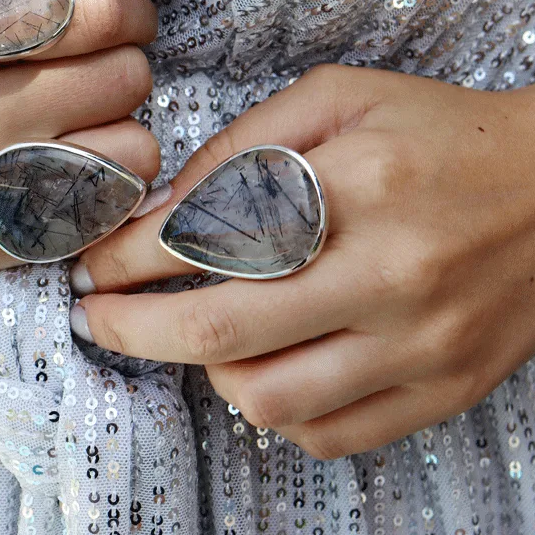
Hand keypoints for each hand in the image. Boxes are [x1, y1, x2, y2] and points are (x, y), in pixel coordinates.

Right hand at [0, 0, 158, 287]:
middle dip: (125, 63)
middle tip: (96, 68)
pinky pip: (104, 212)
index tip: (124, 17)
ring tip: (89, 123)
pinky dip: (108, 184)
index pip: (96, 12)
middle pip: (126, 78)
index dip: (132, 9)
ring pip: (133, 150)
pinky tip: (78, 167)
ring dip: (124, 128)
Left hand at [70, 65, 534, 458]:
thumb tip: (160, 209)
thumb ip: (242, 146)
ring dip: (205, 370)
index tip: (92, 263)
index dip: (127, 258)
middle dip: (131, 328)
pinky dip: (275, 409)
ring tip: (196, 333)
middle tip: (93, 314)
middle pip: (220, 331)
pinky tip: (265, 365)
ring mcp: (420, 345)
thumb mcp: (336, 99)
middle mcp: (388, 273)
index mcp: (356, 183)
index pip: (205, 235)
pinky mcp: (443, 389)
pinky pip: (330, 435)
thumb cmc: (436, 132)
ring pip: (269, 399)